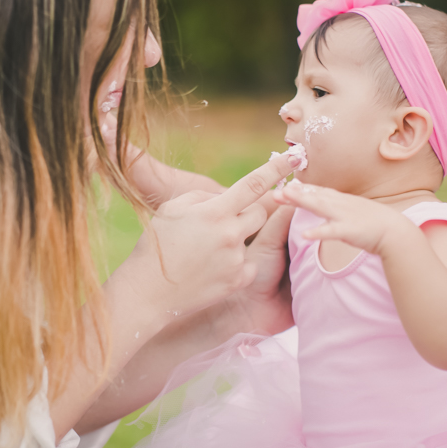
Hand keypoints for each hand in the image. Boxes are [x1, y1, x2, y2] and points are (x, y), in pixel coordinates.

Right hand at [120, 153, 300, 323]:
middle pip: (260, 212)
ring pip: (250, 239)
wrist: (148, 292)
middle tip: (224, 220)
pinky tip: (210, 269)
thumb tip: (226, 196)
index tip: (298, 155)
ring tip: (206, 251)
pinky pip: (247, 265)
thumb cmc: (156, 244)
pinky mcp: (238, 281)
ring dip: (236, 239)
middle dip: (249, 211)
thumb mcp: (172, 208)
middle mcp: (230, 234)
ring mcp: (236, 260)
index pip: (254, 184)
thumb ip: (204, 196)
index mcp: (214, 211)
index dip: (278, 167)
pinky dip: (234, 264)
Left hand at [272, 180, 407, 255]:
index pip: (318, 192)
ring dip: (301, 201)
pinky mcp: (350, 230)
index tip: (284, 185)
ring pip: (320, 206)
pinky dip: (318, 232)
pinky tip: (305, 235)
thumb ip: (341, 211)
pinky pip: (332, 231)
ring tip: (284, 197)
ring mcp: (345, 216)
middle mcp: (341, 204)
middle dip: (294, 192)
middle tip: (275, 190)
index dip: (301, 188)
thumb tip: (331, 212)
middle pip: (314, 195)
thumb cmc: (378, 226)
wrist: (398, 233)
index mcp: (342, 201)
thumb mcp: (356, 214)